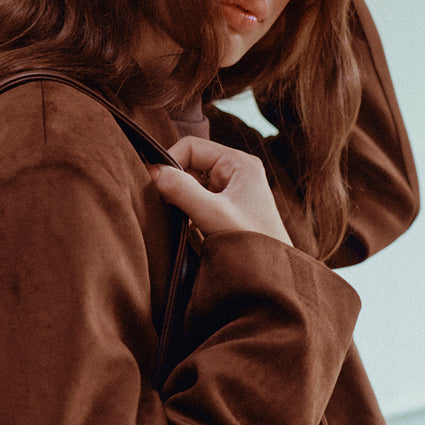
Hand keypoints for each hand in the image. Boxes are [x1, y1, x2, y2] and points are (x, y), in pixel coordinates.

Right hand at [148, 136, 292, 245]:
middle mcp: (236, 172)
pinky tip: (185, 226)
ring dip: (180, 198)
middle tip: (162, 203)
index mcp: (239, 163)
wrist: (271, 277)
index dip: (169, 161)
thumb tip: (154, 172)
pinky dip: (186, 210)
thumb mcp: (212, 213)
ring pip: (192, 184)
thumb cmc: (251, 243)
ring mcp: (232, 191)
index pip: (192, 147)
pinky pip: (197, 201)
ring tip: (176, 216)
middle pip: (191, 164)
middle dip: (174, 182)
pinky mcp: (227, 210)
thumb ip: (182, 190)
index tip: (153, 183)